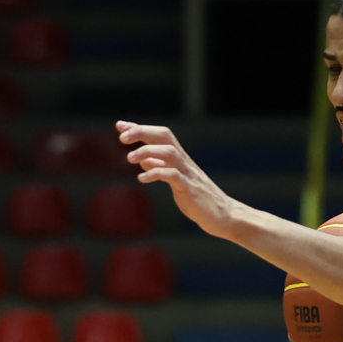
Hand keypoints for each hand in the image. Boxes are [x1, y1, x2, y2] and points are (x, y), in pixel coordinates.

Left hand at [118, 122, 243, 238]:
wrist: (222, 215)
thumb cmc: (198, 199)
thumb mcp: (176, 181)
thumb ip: (160, 169)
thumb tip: (143, 160)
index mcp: (180, 159)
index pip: (159, 136)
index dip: (139, 128)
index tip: (120, 125)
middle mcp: (184, 161)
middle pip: (164, 136)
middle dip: (142, 132)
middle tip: (121, 137)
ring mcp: (188, 174)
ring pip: (169, 152)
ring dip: (147, 152)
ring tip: (129, 158)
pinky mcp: (190, 188)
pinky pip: (173, 175)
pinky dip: (156, 173)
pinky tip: (142, 178)